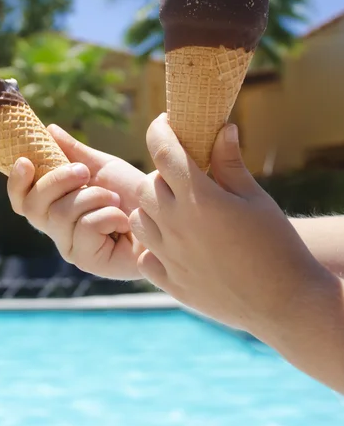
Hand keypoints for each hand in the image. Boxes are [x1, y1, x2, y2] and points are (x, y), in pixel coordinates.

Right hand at [7, 125, 144, 278]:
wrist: (167, 214)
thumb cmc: (135, 194)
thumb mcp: (103, 167)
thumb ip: (74, 153)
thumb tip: (48, 130)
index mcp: (56, 207)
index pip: (22, 200)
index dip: (16, 183)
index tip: (25, 160)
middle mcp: (58, 230)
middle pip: (33, 206)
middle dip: (58, 181)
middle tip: (85, 172)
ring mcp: (71, 248)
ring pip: (59, 214)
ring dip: (93, 197)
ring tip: (115, 199)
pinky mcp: (88, 261)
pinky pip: (83, 227)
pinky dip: (108, 216)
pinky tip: (124, 221)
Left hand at [130, 114, 330, 336]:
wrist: (286, 302)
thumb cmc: (277, 244)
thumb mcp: (256, 198)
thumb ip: (230, 163)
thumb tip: (222, 128)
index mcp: (199, 199)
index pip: (164, 151)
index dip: (160, 130)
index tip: (164, 123)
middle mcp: (176, 225)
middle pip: (147, 185)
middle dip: (161, 175)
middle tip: (183, 178)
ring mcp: (169, 256)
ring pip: (139, 219)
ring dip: (152, 209)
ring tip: (177, 212)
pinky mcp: (170, 282)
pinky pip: (145, 256)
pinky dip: (153, 246)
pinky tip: (175, 245)